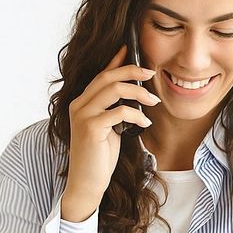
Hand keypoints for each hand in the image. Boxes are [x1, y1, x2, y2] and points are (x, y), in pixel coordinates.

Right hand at [63, 43, 157, 218]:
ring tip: (154, 100)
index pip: (100, 75)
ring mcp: (83, 115)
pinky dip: (136, 115)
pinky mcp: (91, 127)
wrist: (86, 183)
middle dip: (131, 71)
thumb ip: (114, 111)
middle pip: (107, 77)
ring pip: (114, 89)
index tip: (129, 49)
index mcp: (81, 103)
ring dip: (138, 92)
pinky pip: (119, 112)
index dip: (115, 61)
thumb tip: (133, 96)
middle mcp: (79, 105)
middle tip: (151, 73)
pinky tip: (145, 123)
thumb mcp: (108, 129)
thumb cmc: (99, 158)